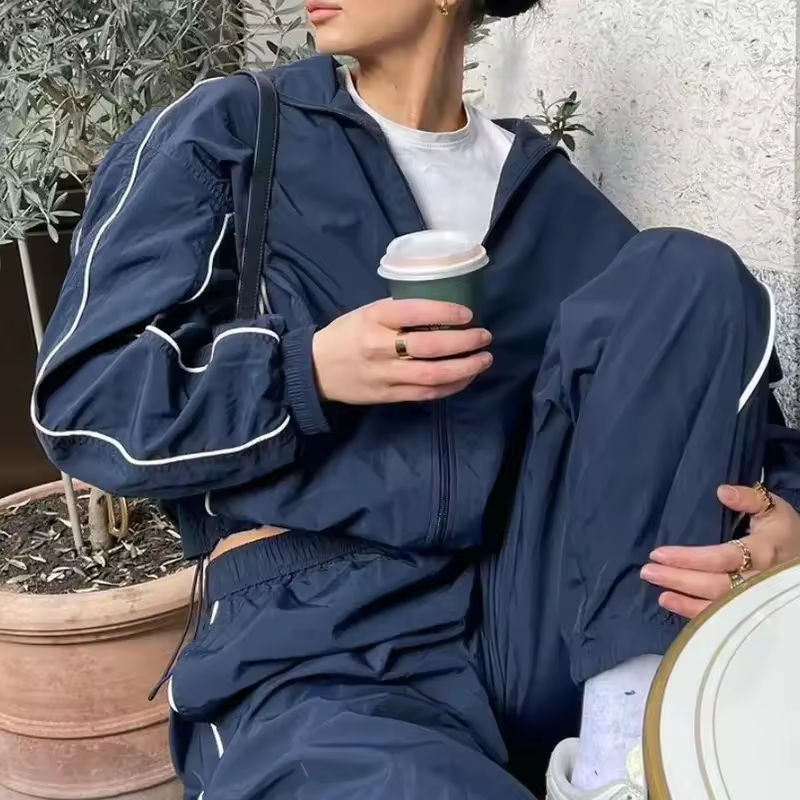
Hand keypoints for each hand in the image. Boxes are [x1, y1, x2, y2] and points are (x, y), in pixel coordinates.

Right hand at [312, 298, 492, 404]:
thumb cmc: (346, 334)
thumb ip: (399, 311)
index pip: (415, 312)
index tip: (468, 313)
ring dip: (464, 367)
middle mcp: (379, 347)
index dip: (446, 311)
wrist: (315, 369)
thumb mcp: (366, 312)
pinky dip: (451, 386)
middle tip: (484, 336)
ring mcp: (385, 374)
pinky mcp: (388, 395)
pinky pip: (426, 393)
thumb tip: (441, 310)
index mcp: (373, 318)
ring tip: (484, 359)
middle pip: (430, 346)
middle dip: (464, 342)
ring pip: (432, 374)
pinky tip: (465, 377)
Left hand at [641, 484, 799, 618]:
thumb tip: (722, 491)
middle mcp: (759, 579)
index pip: (722, 557)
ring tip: (658, 591)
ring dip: (684, 600)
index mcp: (764, 551)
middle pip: (715, 584)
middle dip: (679, 579)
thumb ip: (749, 498)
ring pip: (717, 605)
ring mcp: (755, 598)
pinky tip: (672, 603)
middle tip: (647, 571)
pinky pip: (721, 616)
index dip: (690, 558)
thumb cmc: (786, 532)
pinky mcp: (749, 608)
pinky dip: (695, 613)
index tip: (659, 553)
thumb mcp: (775, 508)